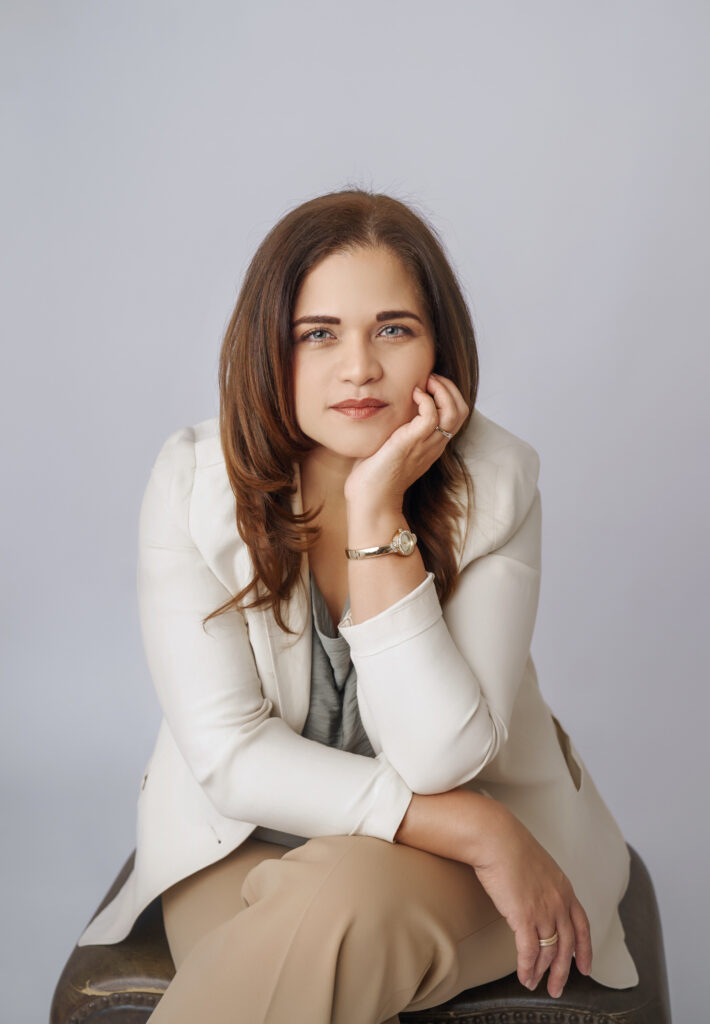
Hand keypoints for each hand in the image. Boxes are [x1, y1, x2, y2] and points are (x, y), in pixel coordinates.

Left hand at [343, 372, 468, 510]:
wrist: (371, 498)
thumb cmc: (375, 474)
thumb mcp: (391, 444)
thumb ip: (397, 427)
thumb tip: (386, 407)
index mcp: (432, 444)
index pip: (456, 415)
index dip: (449, 395)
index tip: (429, 384)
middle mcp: (435, 444)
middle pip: (461, 410)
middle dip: (450, 388)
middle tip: (430, 378)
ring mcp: (426, 444)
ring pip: (454, 411)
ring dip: (442, 389)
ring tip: (425, 382)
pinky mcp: (413, 442)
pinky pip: (432, 415)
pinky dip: (426, 399)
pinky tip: (412, 395)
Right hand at [468, 803, 592, 997]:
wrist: (495, 838)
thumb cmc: (509, 845)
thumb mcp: (537, 864)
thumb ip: (542, 885)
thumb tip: (534, 897)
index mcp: (564, 888)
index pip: (582, 926)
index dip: (585, 950)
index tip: (585, 968)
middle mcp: (559, 902)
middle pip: (567, 946)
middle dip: (563, 971)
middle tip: (557, 988)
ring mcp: (543, 910)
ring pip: (548, 952)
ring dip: (542, 973)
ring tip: (533, 984)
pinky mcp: (524, 917)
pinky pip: (529, 952)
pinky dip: (527, 968)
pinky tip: (523, 977)